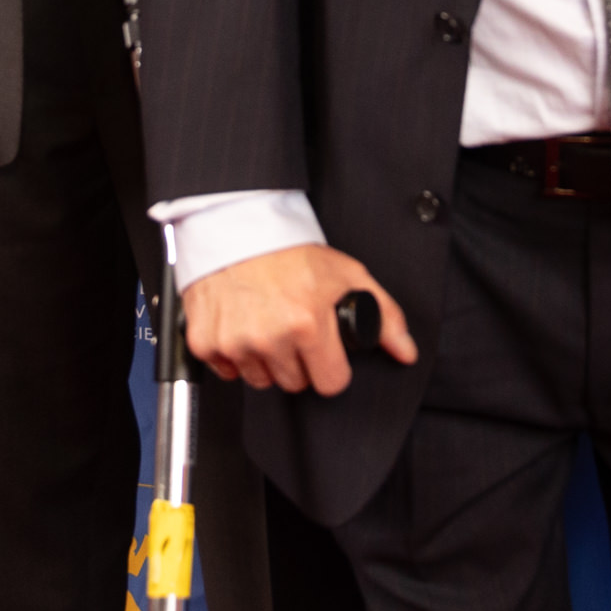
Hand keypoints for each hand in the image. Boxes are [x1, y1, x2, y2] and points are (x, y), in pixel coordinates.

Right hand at [184, 245, 411, 395]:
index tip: (326, 352)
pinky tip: (241, 325)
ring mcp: (234, 342)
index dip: (332, 367)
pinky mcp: (205, 342)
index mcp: (307, 324)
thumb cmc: (290, 251)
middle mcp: (269, 337)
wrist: (236, 226)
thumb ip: (385, 317)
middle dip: (299, 362)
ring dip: (266, 361)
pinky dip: (233, 354)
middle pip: (295, 384)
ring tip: (267, 325)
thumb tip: (406, 352)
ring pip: (260, 380)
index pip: (330, 384)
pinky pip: (226, 370)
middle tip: (294, 330)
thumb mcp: (348, 275)